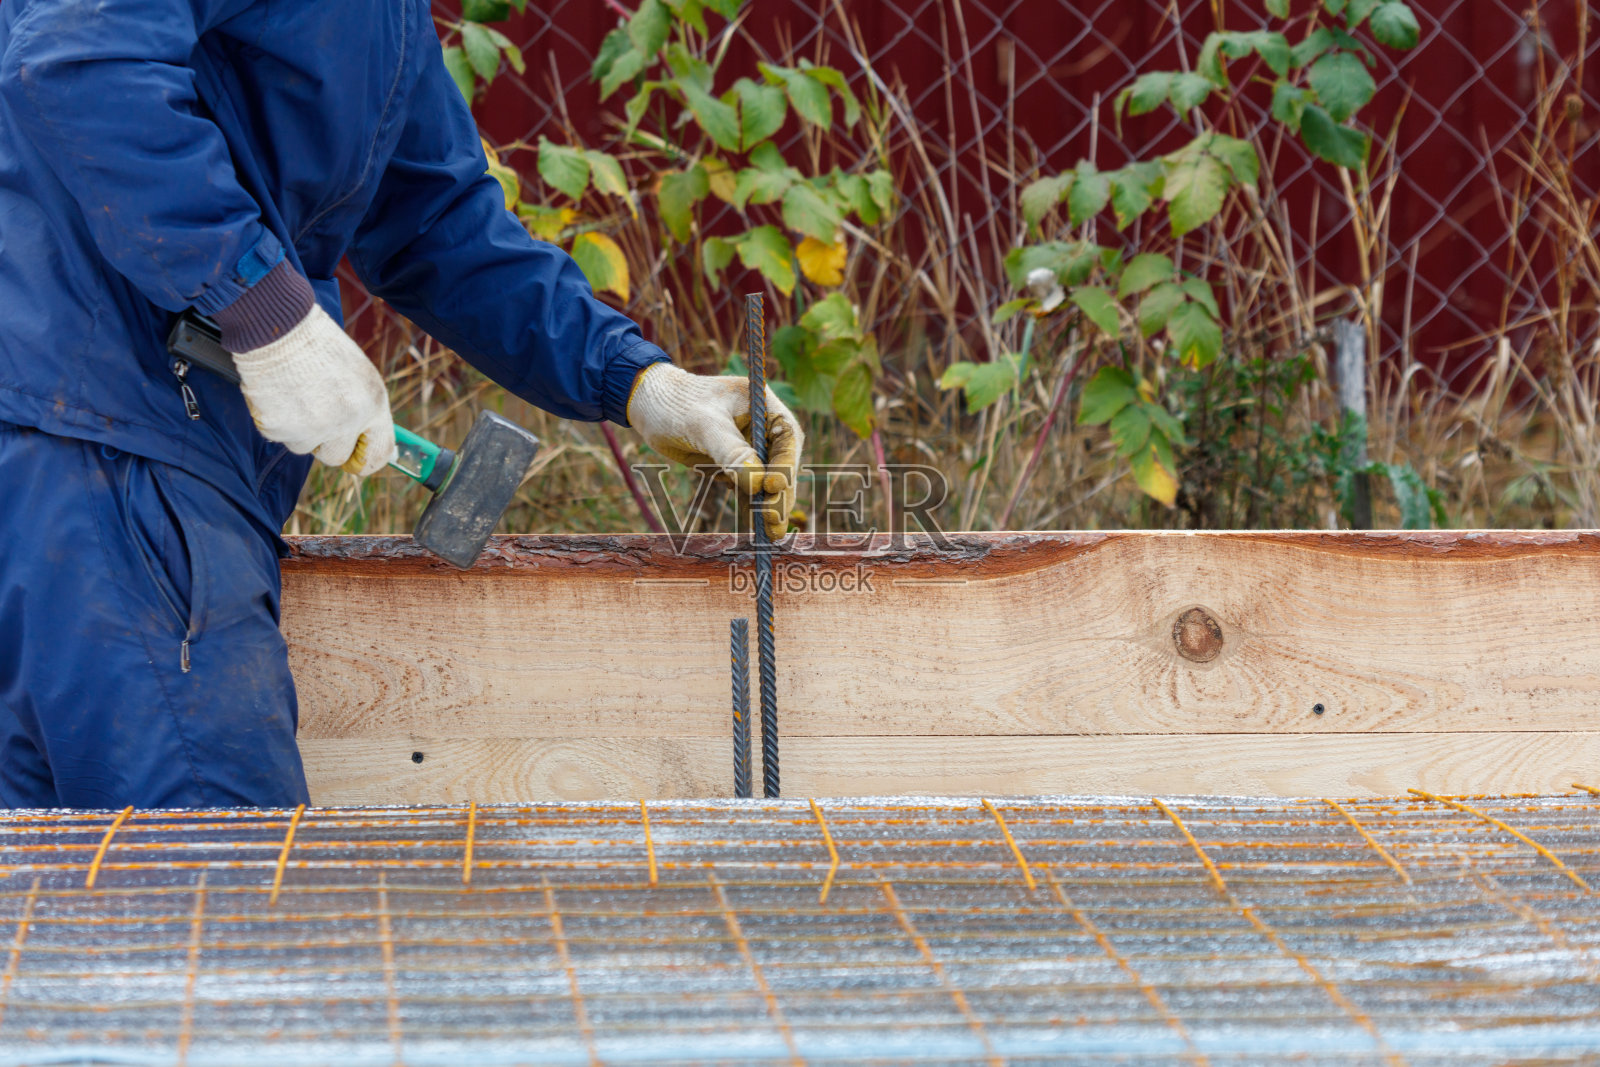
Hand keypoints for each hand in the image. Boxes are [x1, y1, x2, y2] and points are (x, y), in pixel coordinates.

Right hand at [228, 304, 396, 475]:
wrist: (280, 327)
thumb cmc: (322, 348)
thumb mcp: (360, 376)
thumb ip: (368, 412)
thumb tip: (379, 448)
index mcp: (372, 405)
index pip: (379, 454)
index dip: (365, 459)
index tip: (355, 456)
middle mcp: (346, 421)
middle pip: (337, 457)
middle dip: (326, 442)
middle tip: (315, 413)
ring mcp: (312, 427)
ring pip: (305, 448)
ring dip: (299, 429)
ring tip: (297, 394)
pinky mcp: (280, 429)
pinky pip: (279, 437)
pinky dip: (277, 421)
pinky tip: (280, 393)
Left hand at [626, 363, 803, 539]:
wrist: (648, 404)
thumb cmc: (675, 404)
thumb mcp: (703, 425)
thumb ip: (731, 452)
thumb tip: (759, 484)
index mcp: (763, 405)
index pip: (787, 437)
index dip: (785, 464)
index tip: (773, 487)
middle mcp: (762, 426)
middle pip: (781, 463)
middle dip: (780, 493)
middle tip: (775, 522)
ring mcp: (749, 446)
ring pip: (766, 479)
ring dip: (769, 506)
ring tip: (772, 534)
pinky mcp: (733, 462)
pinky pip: (747, 486)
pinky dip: (751, 505)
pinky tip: (757, 528)